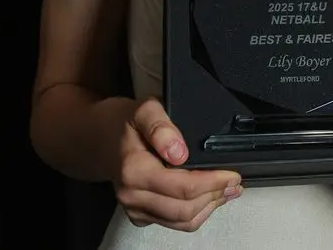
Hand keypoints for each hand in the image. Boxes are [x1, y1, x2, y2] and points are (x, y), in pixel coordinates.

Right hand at [113, 98, 242, 230]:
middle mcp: (132, 195)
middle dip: (215, 196)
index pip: (183, 187)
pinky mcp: (139, 215)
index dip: (213, 183)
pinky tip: (208, 198)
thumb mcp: (143, 109)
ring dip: (209, 208)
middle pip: (185, 209)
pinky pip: (172, 223)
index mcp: (134, 170)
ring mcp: (135, 208)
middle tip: (235, 183)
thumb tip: (179, 152)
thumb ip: (161, 126)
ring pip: (181, 221)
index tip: (232, 174)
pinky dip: (194, 214)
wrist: (97, 138)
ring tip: (228, 192)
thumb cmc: (123, 123)